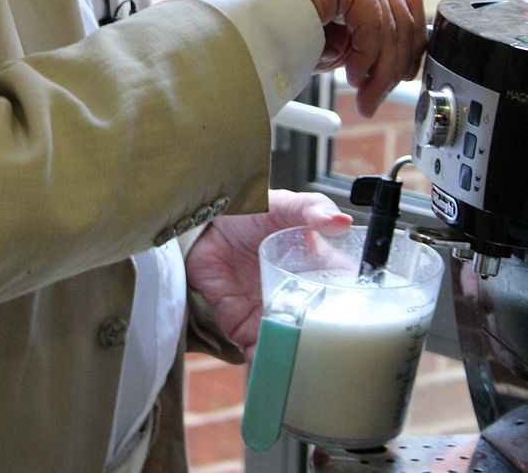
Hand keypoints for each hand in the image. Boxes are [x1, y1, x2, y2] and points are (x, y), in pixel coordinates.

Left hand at [185, 189, 350, 361]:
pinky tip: (276, 369)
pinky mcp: (246, 328)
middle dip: (334, 344)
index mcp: (316, 271)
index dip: (359, 311)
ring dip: (303, 358)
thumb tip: (341, 220)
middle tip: (344, 355)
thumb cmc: (247, 215)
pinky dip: (269, 364)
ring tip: (311, 368)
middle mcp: (299, 298)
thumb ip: (311, 208)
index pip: (347, 296)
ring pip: (296, 347)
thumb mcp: (283, 205)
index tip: (372, 324)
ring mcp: (274, 316)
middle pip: (325, 330)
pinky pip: (262, 354)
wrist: (203, 230)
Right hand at [280, 0, 426, 115]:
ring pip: (390, 20)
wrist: (239, 32)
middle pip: (402, 9)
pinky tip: (352, 73)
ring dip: (381, 67)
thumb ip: (364, 45)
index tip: (406, 76)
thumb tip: (397, 67)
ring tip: (363, 94)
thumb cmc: (277, 40)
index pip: (402, 1)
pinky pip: (372, 19)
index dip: (411, 41)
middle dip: (396, 63)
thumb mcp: (333, 45)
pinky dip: (367, 53)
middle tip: (377, 97)